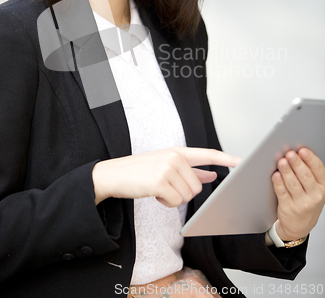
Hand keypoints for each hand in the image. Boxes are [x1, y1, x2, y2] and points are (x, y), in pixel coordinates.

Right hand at [92, 146, 240, 206]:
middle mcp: (175, 157)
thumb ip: (190, 169)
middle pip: (198, 186)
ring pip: (188, 195)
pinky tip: (154, 194)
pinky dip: (166, 203)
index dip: (225, 158)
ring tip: (158, 189)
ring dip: (174, 198)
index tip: (241, 161)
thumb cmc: (139, 172)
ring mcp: (168, 167)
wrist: (113, 175)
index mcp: (177, 151)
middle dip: (184, 192)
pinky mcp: (160, 180)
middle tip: (166, 187)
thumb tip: (210, 175)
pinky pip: (175, 201)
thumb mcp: (165, 165)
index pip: (207, 154)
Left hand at [271, 148, 324, 240]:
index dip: (310, 159)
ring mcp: (302, 203)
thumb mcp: (314, 189)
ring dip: (287, 171)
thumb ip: (309, 172)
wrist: (299, 225)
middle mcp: (315, 195)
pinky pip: (282, 193)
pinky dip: (278, 183)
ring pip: (293, 184)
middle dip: (297, 163)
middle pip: (305, 176)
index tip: (303, 150)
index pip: (318, 169)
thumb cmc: (307, 201)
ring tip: (282, 162)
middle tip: (290, 154)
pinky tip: (276, 176)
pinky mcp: (288, 208)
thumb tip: (297, 153)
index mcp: (323, 187)